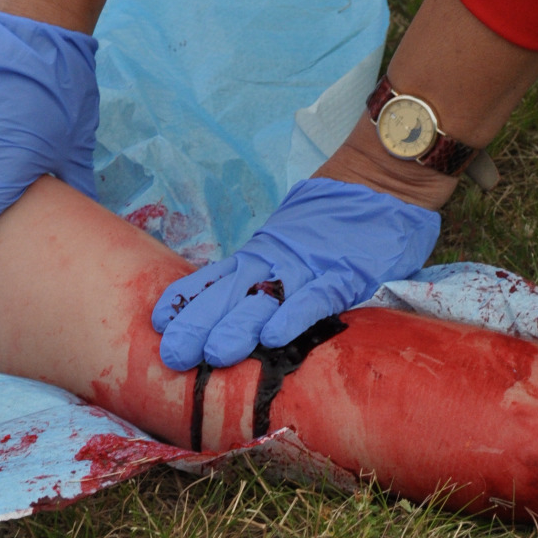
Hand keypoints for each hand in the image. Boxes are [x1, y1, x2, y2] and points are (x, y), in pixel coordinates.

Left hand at [151, 177, 440, 369]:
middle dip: (199, 323)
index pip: (214, 278)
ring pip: (267, 298)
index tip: (157, 321)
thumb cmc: (334, 223)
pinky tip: (275, 336)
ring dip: (239, 325)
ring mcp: (310, 266)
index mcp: (261, 255)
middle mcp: (276, 260)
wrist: (380, 184)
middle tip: (172, 354)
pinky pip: (317, 297)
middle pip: (230, 293)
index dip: (186, 299)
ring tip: (214, 353)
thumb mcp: (289, 244)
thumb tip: (231, 309)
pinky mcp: (346, 274)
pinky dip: (296, 315)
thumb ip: (265, 272)